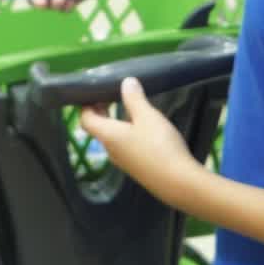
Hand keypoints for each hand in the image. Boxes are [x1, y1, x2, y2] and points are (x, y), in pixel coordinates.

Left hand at [79, 78, 199, 207]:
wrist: (177, 182)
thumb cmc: (159, 146)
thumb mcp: (148, 116)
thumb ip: (135, 99)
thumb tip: (126, 82)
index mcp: (108, 135)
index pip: (86, 119)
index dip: (86, 105)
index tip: (94, 91)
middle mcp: (111, 149)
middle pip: (98, 128)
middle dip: (101, 110)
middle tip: (111, 94)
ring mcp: (123, 161)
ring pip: (112, 137)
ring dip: (116, 121)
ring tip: (129, 107)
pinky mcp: (136, 167)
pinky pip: (124, 145)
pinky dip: (126, 132)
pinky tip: (143, 127)